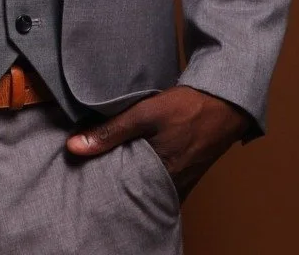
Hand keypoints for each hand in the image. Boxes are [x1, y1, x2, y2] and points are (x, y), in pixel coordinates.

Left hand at [65, 87, 252, 201]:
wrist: (224, 104)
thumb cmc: (187, 108)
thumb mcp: (145, 114)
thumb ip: (111, 131)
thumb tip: (74, 147)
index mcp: (159, 178)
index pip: (121, 194)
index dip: (103, 188)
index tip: (84, 179)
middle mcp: (170, 187)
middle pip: (133, 193)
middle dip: (114, 186)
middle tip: (92, 175)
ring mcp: (179, 183)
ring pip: (146, 187)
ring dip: (130, 178)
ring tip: (108, 167)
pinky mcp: (184, 174)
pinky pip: (158, 181)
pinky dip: (144, 173)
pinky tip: (133, 160)